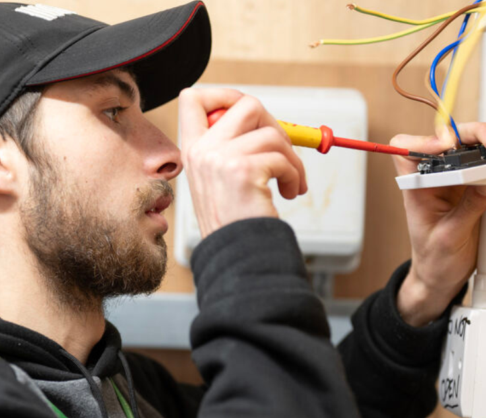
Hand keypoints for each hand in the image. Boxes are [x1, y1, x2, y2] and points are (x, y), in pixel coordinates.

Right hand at [178, 88, 307, 238]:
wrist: (237, 254)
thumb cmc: (234, 222)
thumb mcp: (219, 178)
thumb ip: (230, 146)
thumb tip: (264, 120)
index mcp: (191, 149)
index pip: (193, 98)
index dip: (225, 95)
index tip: (249, 116)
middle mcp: (201, 150)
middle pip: (245, 103)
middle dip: (274, 124)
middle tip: (282, 150)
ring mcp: (219, 159)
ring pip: (271, 132)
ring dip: (292, 157)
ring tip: (292, 181)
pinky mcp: (242, 170)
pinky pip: (282, 157)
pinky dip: (294, 174)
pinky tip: (290, 192)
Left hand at [392, 123, 485, 325]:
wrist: (442, 276)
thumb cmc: (434, 259)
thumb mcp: (450, 238)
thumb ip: (468, 209)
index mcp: (416, 186)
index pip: (407, 148)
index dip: (425, 140)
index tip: (447, 147)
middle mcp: (433, 177)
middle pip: (448, 139)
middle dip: (474, 135)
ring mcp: (454, 178)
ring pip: (470, 146)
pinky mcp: (472, 184)